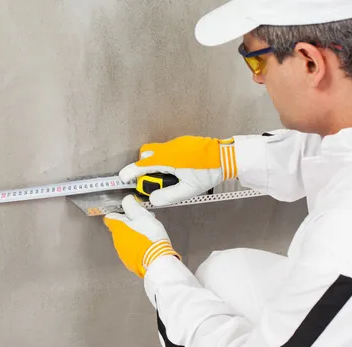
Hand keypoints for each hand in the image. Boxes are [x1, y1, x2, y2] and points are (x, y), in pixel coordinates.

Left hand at [103, 195, 179, 277]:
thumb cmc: (149, 237)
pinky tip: (148, 244)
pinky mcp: (129, 261)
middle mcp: (116, 240)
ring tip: (148, 233)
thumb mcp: (141, 215)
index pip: (109, 217)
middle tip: (143, 221)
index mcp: (117, 227)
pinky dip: (138, 246)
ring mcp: (122, 252)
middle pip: (119, 228)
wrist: (156, 260)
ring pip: (126, 239)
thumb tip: (126, 199)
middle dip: (130, 224)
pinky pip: (131, 250)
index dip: (118, 213)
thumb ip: (131, 205)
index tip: (127, 211)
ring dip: (134, 234)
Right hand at [119, 136, 236, 205]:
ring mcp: (176, 143)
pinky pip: (168, 150)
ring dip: (157, 164)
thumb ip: (168, 196)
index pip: (143, 165)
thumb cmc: (209, 172)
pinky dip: (167, 160)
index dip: (131, 172)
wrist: (228, 156)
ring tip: (170, 177)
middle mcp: (169, 148)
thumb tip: (153, 199)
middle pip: (146, 155)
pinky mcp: (184, 142)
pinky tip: (180, 170)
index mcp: (168, 159)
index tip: (123, 178)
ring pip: (157, 152)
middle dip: (144, 167)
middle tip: (153, 181)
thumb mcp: (189, 189)